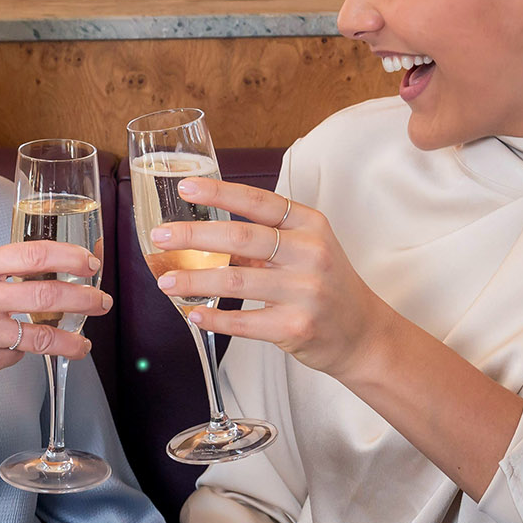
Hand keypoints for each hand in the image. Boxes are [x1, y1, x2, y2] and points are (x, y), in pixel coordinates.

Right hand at [0, 241, 107, 383]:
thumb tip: (44, 268)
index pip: (32, 255)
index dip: (69, 258)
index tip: (90, 263)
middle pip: (46, 296)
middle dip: (84, 299)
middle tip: (101, 301)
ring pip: (40, 336)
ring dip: (71, 341)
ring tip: (83, 344)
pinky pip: (15, 355)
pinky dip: (21, 352)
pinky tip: (14, 349)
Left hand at [148, 178, 391, 378]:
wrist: (363, 333)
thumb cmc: (326, 286)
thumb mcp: (306, 250)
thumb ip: (265, 239)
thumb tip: (204, 234)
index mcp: (310, 225)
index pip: (259, 201)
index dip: (219, 192)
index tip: (185, 188)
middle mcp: (310, 254)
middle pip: (241, 237)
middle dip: (193, 236)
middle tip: (160, 237)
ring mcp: (304, 291)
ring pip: (236, 280)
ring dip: (193, 281)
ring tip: (166, 281)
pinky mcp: (296, 327)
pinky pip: (244, 321)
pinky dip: (214, 318)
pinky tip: (194, 314)